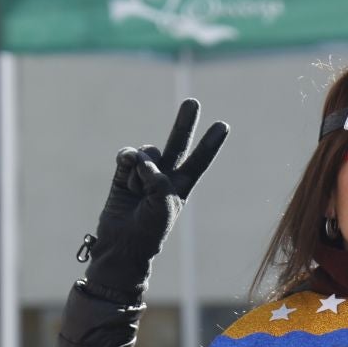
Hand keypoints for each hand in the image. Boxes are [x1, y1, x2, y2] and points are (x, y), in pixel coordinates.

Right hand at [81, 99, 228, 300]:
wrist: (123, 244)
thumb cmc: (150, 229)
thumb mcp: (165, 203)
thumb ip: (157, 176)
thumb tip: (137, 157)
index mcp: (182, 185)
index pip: (200, 160)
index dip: (211, 143)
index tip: (224, 125)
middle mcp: (165, 175)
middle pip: (177, 143)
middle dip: (184, 122)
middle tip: (193, 102)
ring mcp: (143, 173)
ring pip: (147, 152)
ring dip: (143, 168)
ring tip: (139, 191)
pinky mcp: (123, 173)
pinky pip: (127, 156)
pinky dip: (127, 161)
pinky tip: (127, 168)